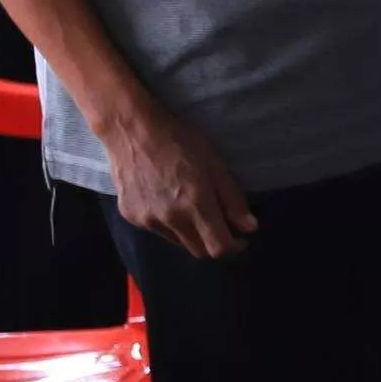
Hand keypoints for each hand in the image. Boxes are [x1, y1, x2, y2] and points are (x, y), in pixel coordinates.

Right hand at [101, 90, 256, 260]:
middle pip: (198, 250)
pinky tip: (165, 200)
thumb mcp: (215, 164)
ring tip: (190, 208)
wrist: (132, 131)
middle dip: (213, 243)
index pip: (218, 247)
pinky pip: (156, 229)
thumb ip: (232, 199)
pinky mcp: (130, 217)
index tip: (240, 238)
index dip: (233, 246)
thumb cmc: (180, 140)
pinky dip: (167, 222)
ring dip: (190, 233)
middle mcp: (171, 219)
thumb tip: (249, 227)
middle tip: (220, 226)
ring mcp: (148, 220)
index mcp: (195, 205)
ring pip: (177, 240)